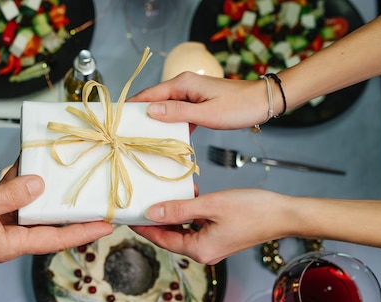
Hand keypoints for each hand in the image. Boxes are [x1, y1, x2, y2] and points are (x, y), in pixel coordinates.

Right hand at [0, 165, 112, 263]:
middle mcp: (8, 237)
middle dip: (70, 212)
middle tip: (95, 198)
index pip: (55, 239)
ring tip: (67, 178)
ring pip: (29, 209)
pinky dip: (18, 184)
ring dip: (44, 194)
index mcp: (9, 244)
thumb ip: (7, 197)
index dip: (82, 232)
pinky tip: (24, 167)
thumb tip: (38, 185)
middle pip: (47, 224)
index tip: (107, 226)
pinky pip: (10, 199)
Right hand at [128, 71, 267, 129]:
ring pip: (165, 108)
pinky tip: (167, 139)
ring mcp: (190, 94)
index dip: (132, 107)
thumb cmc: (238, 107)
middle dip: (140, 115)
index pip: (149, 95)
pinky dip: (171, 124)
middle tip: (126, 133)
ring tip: (142, 138)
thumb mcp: (206, 114)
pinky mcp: (197, 104)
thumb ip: (177, 112)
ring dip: (155, 122)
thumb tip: (150, 111)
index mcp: (183, 84)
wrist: (263, 102)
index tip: (117, 119)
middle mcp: (183, 86)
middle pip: (154, 101)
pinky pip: (177, 114)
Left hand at [130, 189, 291, 263]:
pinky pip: (196, 227)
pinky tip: (191, 195)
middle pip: (170, 237)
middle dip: (156, 220)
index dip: (143, 227)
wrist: (285, 214)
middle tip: (140, 203)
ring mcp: (212, 247)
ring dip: (174, 214)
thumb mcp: (209, 205)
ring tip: (165, 195)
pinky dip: (189, 213)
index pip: (161, 240)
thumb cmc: (252, 210)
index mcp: (199, 250)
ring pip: (183, 231)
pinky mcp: (220, 238)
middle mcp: (204, 253)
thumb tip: (152, 213)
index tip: (128, 216)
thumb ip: (178, 210)